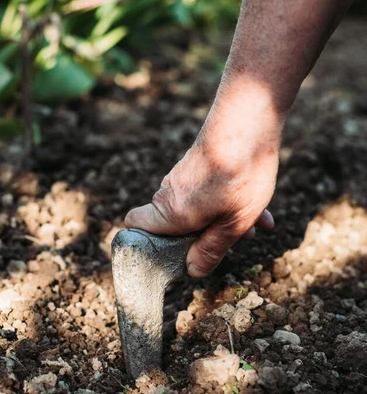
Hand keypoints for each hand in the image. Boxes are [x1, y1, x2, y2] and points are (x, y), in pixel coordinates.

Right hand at [125, 104, 279, 277]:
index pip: (134, 226)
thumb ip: (211, 250)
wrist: (248, 121)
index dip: (146, 242)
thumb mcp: (232, 223)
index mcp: (170, 213)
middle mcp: (170, 193)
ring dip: (222, 219)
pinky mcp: (199, 164)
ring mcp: (183, 176)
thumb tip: (193, 272)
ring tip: (254, 223)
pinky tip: (259, 207)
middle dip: (202, 236)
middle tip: (232, 240)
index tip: (172, 254)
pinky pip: (208, 192)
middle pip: (173, 223)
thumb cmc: (239, 175)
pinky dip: (228, 201)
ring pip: (197, 207)